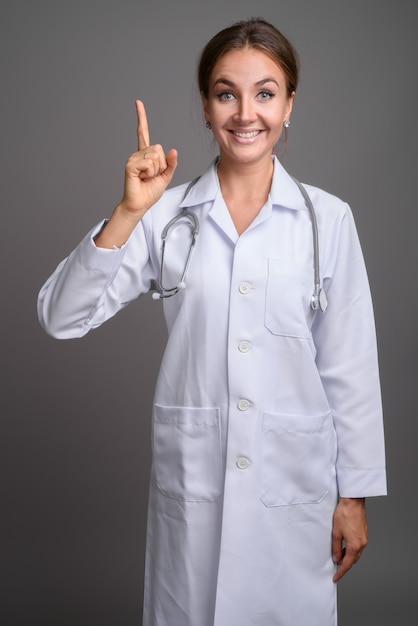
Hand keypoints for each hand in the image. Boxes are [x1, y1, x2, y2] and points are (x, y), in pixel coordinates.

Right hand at [119, 99, 177, 220]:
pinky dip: (149, 173)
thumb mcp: (166, 176)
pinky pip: (148, 164)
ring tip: (146, 178)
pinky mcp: (130, 165)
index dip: (141, 118)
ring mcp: (133, 158)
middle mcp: (138, 154)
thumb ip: (171, 164)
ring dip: (155, 170)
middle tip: (152, 176)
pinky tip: (141, 178)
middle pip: (158, 149)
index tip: (138, 102)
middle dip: (161, 165)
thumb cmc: (150, 191)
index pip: (143, 132)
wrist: (139, 204)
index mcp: (146, 155)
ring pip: (155, 157)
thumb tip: (173, 150)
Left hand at [332, 497, 367, 581]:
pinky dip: (352, 551)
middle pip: (353, 560)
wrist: (353, 502)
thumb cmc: (344, 514)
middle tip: (336, 569)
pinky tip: (345, 548)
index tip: (336, 577)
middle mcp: (362, 544)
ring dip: (348, 558)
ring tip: (339, 558)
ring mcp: (364, 539)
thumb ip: (336, 547)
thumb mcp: (336, 532)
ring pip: (356, 554)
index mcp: (355, 545)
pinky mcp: (364, 534)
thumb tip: (337, 559)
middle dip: (345, 565)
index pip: (347, 564)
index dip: (341, 572)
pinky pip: (358, 547)